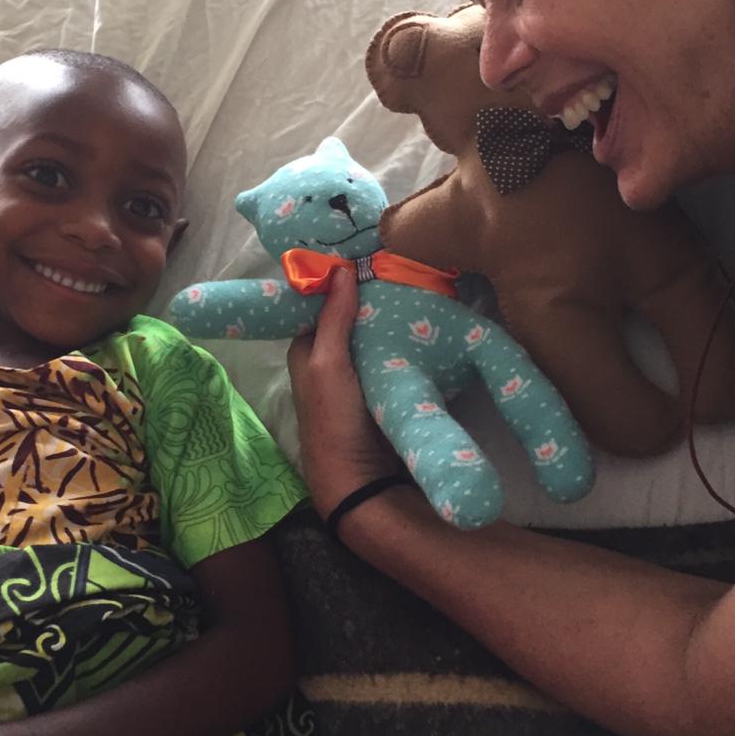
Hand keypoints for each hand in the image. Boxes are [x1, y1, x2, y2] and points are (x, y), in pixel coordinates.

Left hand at [285, 267, 402, 519]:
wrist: (363, 478)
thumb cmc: (334, 417)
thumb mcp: (327, 363)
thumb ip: (333, 319)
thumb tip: (339, 269)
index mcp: (307, 352)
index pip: (321, 305)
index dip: (339, 283)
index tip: (365, 257)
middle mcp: (330, 362)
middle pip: (351, 320)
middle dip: (371, 298)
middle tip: (400, 267)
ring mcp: (359, 377)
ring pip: (374, 337)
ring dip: (392, 319)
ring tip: (419, 285)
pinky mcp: (385, 390)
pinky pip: (395, 357)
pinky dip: (407, 342)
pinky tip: (427, 323)